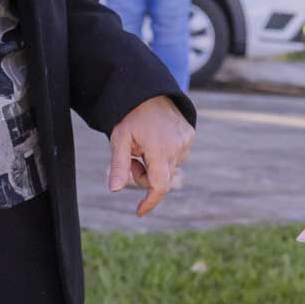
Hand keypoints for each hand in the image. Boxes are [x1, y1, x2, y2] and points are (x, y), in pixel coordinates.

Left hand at [108, 95, 194, 215]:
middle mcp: (178, 147)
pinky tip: (157, 138)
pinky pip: (177, 156)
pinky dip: (165, 154)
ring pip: (169, 168)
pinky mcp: (190, 136)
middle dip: (145, 175)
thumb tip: (114, 190)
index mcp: (159, 149)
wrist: (149, 90)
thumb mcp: (120, 139)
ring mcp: (186, 141)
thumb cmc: (131, 115)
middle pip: (161, 179)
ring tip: (145, 144)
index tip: (139, 212)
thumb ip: (119, 166)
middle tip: (132, 157)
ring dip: (155, 164)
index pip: (159, 186)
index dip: (149, 202)